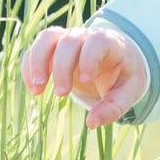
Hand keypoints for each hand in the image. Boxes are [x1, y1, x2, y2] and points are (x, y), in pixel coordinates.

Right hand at [21, 24, 149, 128]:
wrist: (117, 58)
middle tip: (62, 94)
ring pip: (47, 38)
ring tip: (37, 90)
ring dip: (37, 62)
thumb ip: (114, 106)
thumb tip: (92, 122)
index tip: (86, 80)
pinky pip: (35, 49)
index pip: (97, 42)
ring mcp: (67, 39)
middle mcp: (86, 36)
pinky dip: (30, 67)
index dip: (89, 58)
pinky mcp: (52, 47)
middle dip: (61, 67)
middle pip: (69, 41)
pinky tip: (34, 89)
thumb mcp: (129, 91)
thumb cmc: (123, 74)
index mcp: (110, 43)